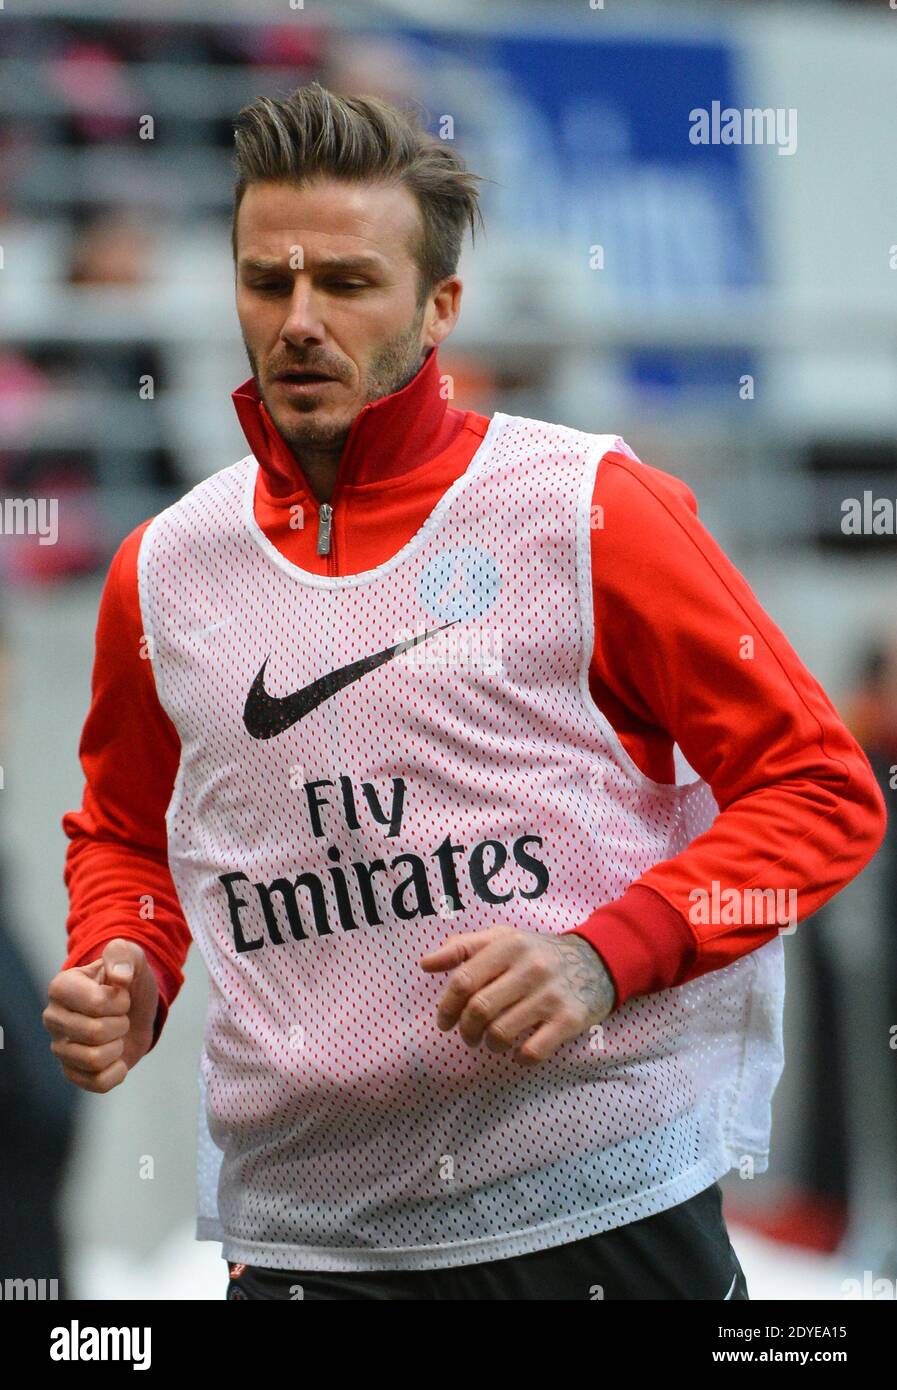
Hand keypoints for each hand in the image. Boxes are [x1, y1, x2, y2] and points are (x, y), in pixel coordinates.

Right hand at [43, 939, 158, 1091]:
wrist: (135, 1008)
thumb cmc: (127, 982)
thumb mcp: (131, 957)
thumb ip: (123, 954)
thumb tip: (119, 977)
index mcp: (61, 986)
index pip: (97, 1004)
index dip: (120, 1001)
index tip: (121, 994)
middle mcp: (53, 1018)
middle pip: (95, 1033)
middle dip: (121, 1023)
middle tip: (121, 1016)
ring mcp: (60, 1047)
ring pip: (94, 1060)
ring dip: (118, 1047)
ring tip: (116, 1035)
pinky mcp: (72, 1072)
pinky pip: (97, 1083)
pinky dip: (117, 1071)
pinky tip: (117, 1057)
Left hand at [419, 925, 615, 1064]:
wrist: (598, 960)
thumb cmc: (538, 952)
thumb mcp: (503, 938)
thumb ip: (462, 947)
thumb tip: (424, 964)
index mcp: (509, 945)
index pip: (464, 980)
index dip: (447, 1006)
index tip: (445, 1021)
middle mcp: (530, 968)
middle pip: (479, 1009)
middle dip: (466, 1030)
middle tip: (468, 1036)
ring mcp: (551, 995)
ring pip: (501, 1033)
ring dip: (490, 1045)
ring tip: (493, 1042)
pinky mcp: (569, 1019)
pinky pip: (533, 1051)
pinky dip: (519, 1058)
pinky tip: (518, 1053)